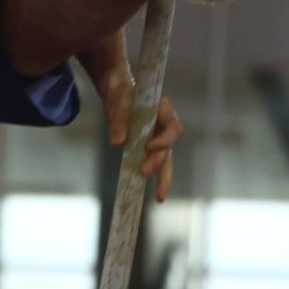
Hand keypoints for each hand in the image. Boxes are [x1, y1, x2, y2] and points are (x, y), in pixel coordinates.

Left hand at [99, 72, 185, 202]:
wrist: (116, 92)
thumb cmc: (120, 93)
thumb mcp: (118, 103)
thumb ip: (119, 120)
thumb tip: (117, 142)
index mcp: (163, 111)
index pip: (172, 128)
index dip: (163, 140)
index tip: (148, 146)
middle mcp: (164, 125)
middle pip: (169, 147)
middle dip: (159, 162)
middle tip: (144, 172)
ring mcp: (158, 136)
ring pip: (165, 158)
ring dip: (162, 177)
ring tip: (159, 197)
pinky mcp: (148, 144)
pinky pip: (154, 161)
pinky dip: (153, 175)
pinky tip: (152, 192)